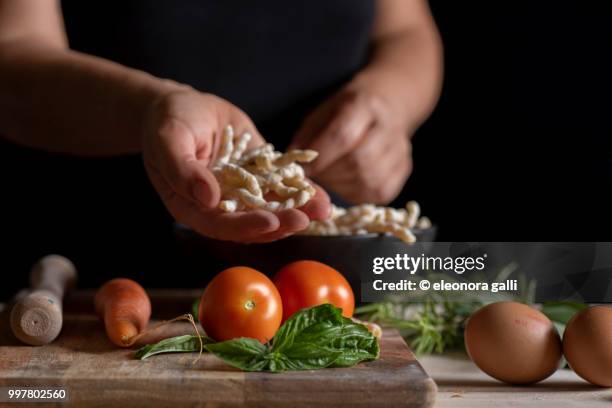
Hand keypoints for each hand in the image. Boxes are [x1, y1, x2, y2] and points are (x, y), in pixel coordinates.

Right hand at [141, 88, 330, 242]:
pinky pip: (282, 186)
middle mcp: (220, 205)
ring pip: (272, 208)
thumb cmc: (167, 122)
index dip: (245, 226)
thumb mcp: (169, 139)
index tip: (270, 222)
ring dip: (297, 211)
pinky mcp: (260, 175)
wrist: (183, 105)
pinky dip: (302, 192)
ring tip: (321, 210)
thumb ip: (182, 169)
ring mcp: (243, 191)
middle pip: (251, 223)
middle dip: (279, 223)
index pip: (219, 225)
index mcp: (192, 206)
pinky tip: (321, 195)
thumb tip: (206, 198)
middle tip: (303, 219)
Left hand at [291, 84, 413, 203]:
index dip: (320, 157)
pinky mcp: (403, 169)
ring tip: (329, 177)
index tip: (303, 168)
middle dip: (330, 173)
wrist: (386, 105)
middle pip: (359, 161)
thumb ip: (307, 136)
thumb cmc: (346, 110)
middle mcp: (389, 127)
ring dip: (341, 185)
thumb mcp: (322, 112)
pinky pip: (379, 192)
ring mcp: (400, 150)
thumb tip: (292, 165)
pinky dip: (357, 193)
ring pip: (369, 180)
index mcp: (365, 105)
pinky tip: (346, 183)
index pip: (343, 135)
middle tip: (315, 174)